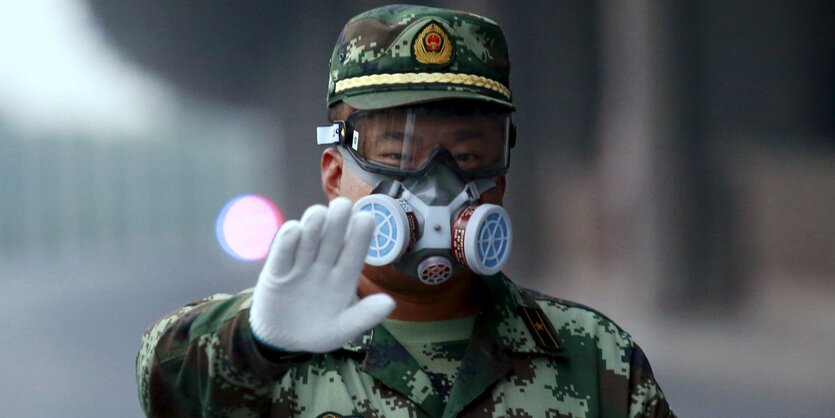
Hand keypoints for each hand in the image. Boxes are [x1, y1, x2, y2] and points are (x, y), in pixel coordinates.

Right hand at [249, 197, 395, 352]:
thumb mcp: (342, 330)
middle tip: (343, 205)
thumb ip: (364, 317)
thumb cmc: (317, 332)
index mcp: (343, 278)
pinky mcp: (276, 271)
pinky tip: (294, 230)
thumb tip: (390, 303)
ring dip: (313, 226)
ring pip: (308, 239)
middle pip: (331, 238)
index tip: (367, 219)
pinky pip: (282, 253)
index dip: (360, 236)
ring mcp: (299, 265)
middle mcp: (323, 265)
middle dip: (337, 220)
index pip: (354, 253)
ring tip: (319, 215)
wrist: (281, 341)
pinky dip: (286, 241)